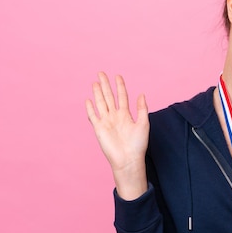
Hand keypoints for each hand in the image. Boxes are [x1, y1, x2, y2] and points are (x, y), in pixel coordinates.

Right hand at [86, 72, 148, 198]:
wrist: (128, 159)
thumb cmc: (138, 144)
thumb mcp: (143, 124)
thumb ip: (141, 109)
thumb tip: (142, 94)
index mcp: (126, 115)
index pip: (122, 96)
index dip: (120, 86)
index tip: (118, 76)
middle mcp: (115, 117)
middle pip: (109, 97)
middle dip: (105, 85)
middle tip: (101, 73)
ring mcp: (106, 122)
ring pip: (100, 103)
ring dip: (97, 93)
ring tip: (95, 82)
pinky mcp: (99, 129)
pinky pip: (93, 116)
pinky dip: (90, 108)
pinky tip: (88, 100)